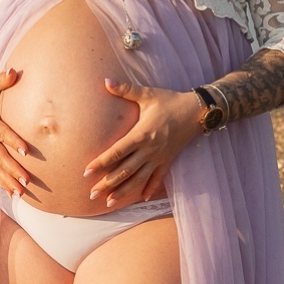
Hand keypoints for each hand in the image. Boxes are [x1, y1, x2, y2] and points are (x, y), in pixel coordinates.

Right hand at [0, 67, 31, 196]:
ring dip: (7, 180)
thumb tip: (14, 72)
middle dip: (12, 169)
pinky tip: (11, 192)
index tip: (27, 152)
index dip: (13, 142)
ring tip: (21, 193)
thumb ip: (1, 78)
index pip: (1, 132)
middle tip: (27, 181)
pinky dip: (0, 180)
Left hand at [83, 78, 199, 207]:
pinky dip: (149, 189)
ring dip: (123, 191)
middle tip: (91, 194)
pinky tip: (142, 199)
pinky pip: (157, 178)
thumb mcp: (148, 94)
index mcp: (141, 134)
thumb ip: (125, 89)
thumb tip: (105, 81)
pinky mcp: (168, 160)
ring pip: (138, 179)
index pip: (116, 152)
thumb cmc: (170, 101)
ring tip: (109, 202)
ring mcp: (159, 157)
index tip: (86, 172)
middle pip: (124, 170)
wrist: (197, 111)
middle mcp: (148, 150)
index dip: (100, 162)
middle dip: (107, 184)